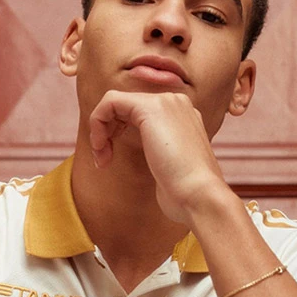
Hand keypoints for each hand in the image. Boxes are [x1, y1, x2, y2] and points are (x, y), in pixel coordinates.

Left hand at [88, 90, 229, 223]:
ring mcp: (165, 102)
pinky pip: (110, 101)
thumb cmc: (185, 192)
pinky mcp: (150, 107)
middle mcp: (175, 103)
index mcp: (182, 116)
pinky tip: (100, 147)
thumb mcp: (171, 168)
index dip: (117, 132)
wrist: (199, 195)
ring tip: (101, 157)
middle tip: (103, 159)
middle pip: (125, 105)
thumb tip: (150, 154)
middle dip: (106, 130)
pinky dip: (97, 122)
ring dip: (99, 128)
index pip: (138, 112)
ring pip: (115, 102)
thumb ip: (160, 153)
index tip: (109, 159)